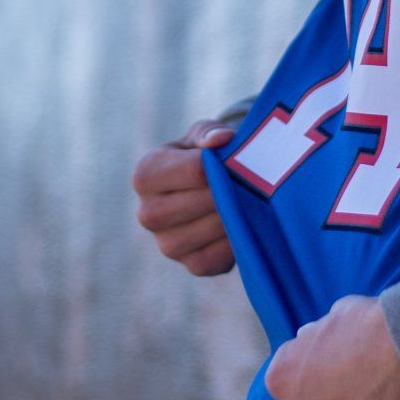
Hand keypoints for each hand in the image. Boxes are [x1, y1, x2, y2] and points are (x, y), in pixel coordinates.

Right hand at [132, 115, 241, 278]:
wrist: (202, 192)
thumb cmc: (200, 156)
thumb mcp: (201, 136)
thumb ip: (208, 133)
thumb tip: (221, 139)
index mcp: (145, 175)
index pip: (194, 170)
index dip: (223, 164)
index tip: (238, 160)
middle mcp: (147, 214)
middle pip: (207, 201)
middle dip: (233, 189)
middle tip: (255, 180)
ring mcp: (167, 245)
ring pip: (216, 227)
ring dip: (239, 213)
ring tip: (250, 199)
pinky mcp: (193, 265)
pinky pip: (224, 254)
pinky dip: (239, 239)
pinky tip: (243, 223)